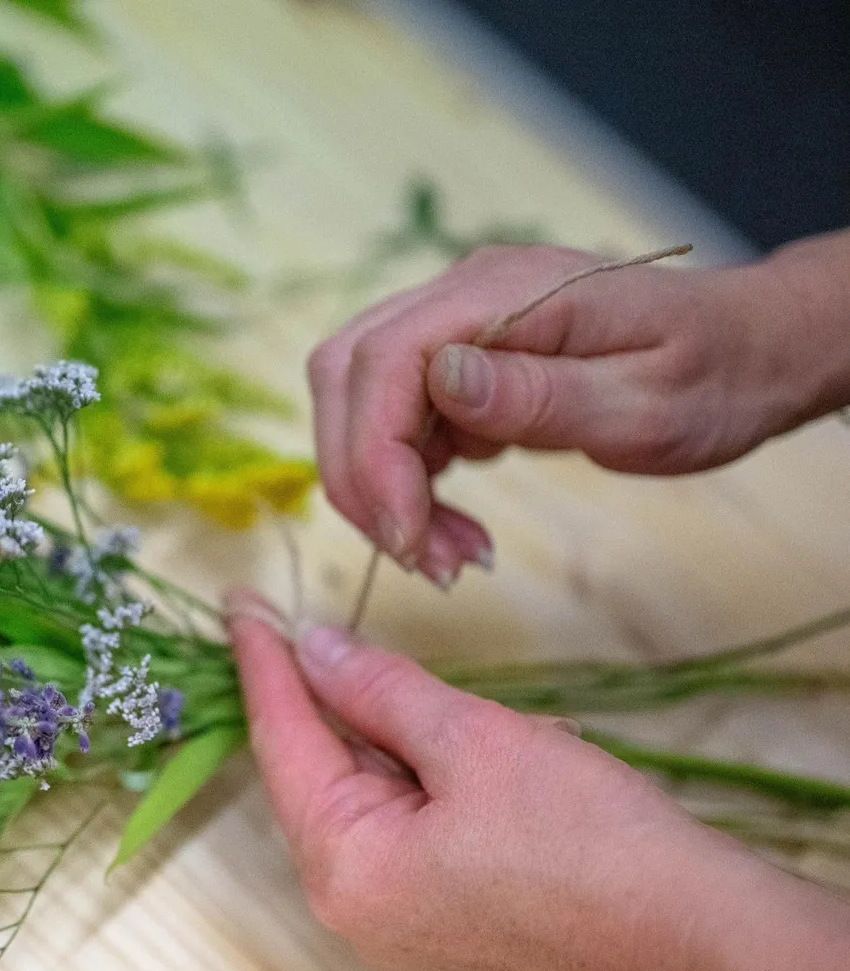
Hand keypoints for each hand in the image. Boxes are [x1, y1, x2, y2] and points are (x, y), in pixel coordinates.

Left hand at [226, 590, 849, 970]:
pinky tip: (507, 749)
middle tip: (331, 625)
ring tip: (475, 713)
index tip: (239, 601)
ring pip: (378, 794)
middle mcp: (355, 907)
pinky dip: (446, 776)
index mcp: (343, 867)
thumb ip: (378, 689)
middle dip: (348, 700)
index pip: (282, 741)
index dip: (262, 662)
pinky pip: (418, 826)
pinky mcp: (448, 922)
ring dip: (414, 737)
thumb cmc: (587, 840)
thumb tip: (312, 647)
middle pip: (325, 771)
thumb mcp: (472, 738)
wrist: (702, 937)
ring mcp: (402, 923)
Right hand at [307, 236, 849, 583]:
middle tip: (419, 554)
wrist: (747, 350)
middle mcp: (462, 293)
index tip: (408, 535)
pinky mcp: (455, 359)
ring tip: (446, 552)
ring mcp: (454, 323)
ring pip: (359, 401)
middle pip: (347, 375)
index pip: (385, 360)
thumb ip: (539, 393)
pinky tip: (451, 521)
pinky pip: (394, 418)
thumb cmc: (712, 375)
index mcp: (506, 292)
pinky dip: (404, 482)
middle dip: (362, 477)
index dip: (375, 454)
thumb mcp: (645, 402)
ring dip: (379, 488)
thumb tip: (441, 381)